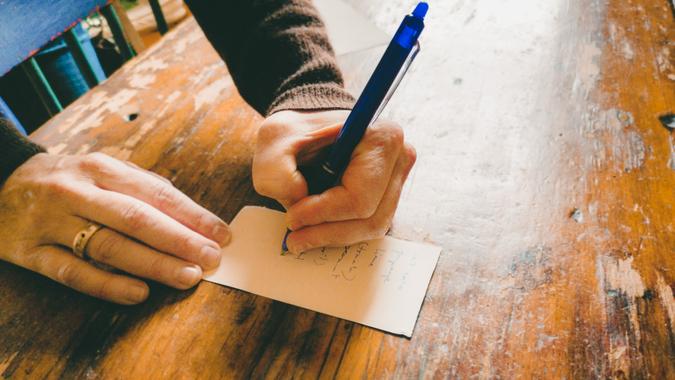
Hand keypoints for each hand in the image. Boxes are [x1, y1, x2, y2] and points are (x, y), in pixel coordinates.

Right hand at [0, 153, 229, 303]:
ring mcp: (51, 223)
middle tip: (211, 258)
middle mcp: (76, 192)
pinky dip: (107, 285)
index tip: (221, 234)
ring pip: (108, 247)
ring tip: (187, 276)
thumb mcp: (102, 169)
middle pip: (136, 219)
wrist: (0, 185)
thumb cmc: (67, 180)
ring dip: (153, 265)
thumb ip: (143, 186)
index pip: (155, 194)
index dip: (192, 215)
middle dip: (179, 240)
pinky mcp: (31, 253)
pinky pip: (72, 273)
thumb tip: (190, 212)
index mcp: (100, 169)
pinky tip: (139, 293)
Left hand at [253, 110, 415, 253]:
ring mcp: (397, 181)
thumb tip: (297, 198)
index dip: (323, 214)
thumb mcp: (274, 142)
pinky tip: (315, 229)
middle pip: (371, 217)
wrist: (305, 131)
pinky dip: (340, 233)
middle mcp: (398, 160)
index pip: (359, 196)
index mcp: (381, 138)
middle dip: (328, 232)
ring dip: (333, 237)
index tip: (292, 217)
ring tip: (300, 237)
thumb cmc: (293, 133)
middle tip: (294, 237)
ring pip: (372, 227)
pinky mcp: (388, 197)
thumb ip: (277, 170)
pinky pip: (369, 226)